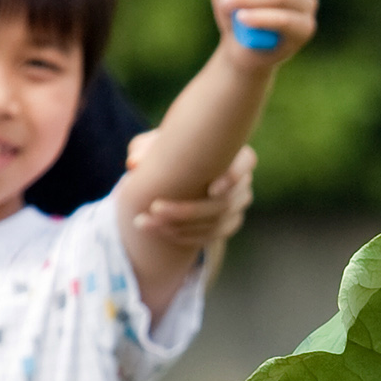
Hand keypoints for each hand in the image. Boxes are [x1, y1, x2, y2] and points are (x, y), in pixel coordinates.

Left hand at [131, 136, 256, 256]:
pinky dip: (184, 236)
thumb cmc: (171, 149)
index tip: (212, 188)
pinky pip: (211, 235)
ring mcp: (238, 205)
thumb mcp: (157, 144)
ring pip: (215, 223)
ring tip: (145, 223)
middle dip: (187, 210)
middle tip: (154, 209)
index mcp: (234, 153)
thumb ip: (146, 148)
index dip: (233, 177)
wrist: (178, 172)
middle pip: (224, 202)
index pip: (246, 162)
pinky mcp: (229, 223)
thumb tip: (134, 163)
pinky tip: (159, 231)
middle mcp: (242, 181)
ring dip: (179, 226)